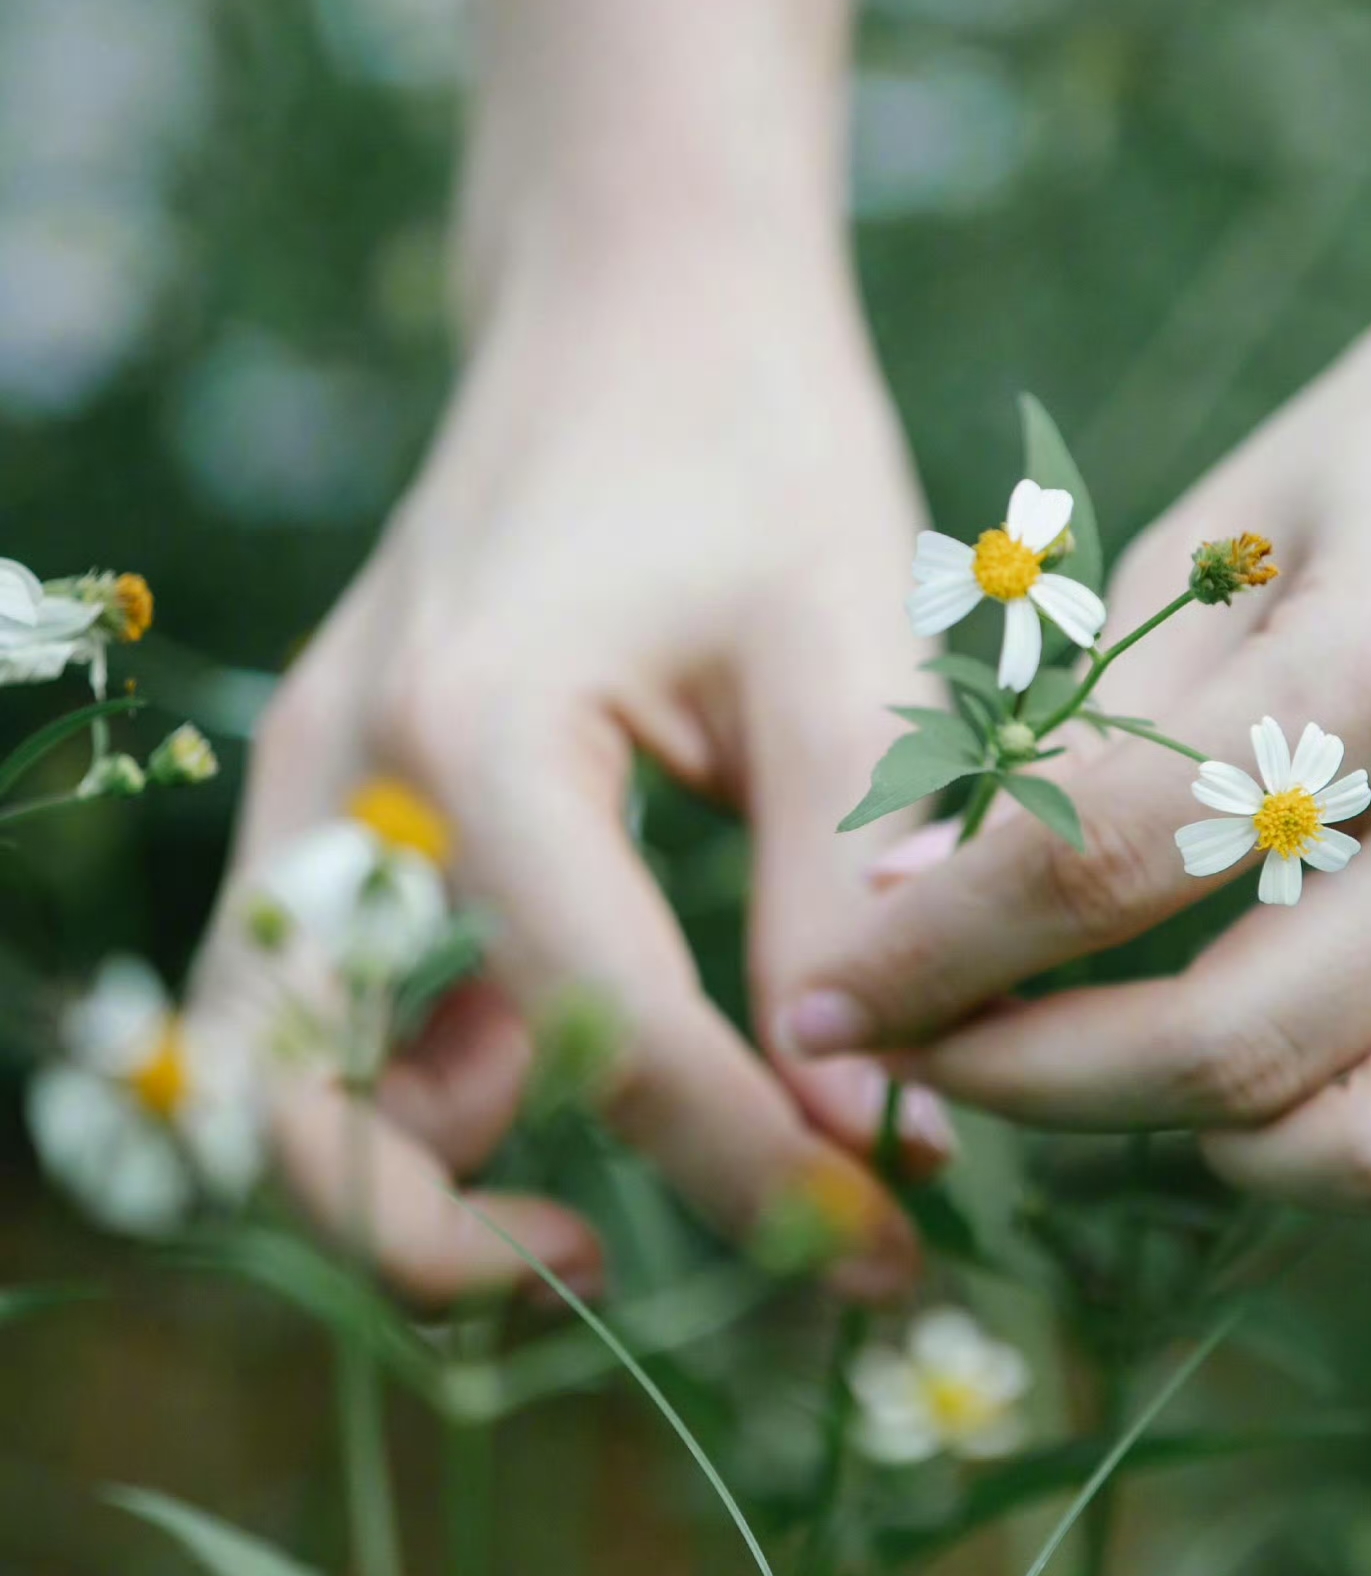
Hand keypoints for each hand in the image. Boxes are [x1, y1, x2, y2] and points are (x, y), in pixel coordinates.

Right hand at [190, 234, 944, 1303]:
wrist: (637, 295)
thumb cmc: (758, 440)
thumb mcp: (844, 651)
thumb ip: (849, 890)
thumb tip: (877, 1131)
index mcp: (473, 727)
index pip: (602, 1031)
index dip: (751, 1172)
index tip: (884, 1253)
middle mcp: (346, 771)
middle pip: (305, 1106)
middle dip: (449, 1245)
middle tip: (636, 1280)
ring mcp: (316, 784)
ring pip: (282, 1072)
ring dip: (412, 1179)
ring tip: (603, 1211)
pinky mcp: (339, 796)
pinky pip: (329, 997)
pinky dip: (424, 1082)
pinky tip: (584, 1073)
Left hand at [774, 189, 1370, 1222]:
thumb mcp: (1247, 508)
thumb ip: (1090, 715)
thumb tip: (907, 898)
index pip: (1113, 864)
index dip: (937, 956)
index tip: (829, 1002)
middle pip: (1241, 1051)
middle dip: (1032, 1085)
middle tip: (935, 1058)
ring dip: (1208, 1152)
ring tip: (1113, 1072)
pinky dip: (1369, 1161)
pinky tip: (1291, 1077)